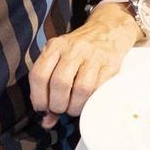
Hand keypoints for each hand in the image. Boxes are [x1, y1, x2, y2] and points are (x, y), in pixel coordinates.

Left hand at [28, 4, 139, 126]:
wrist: (109, 29)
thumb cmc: (80, 49)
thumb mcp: (60, 57)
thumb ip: (48, 86)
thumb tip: (46, 121)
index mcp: (56, 46)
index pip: (39, 75)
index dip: (38, 97)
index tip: (42, 108)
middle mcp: (73, 49)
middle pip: (59, 83)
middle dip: (57, 105)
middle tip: (60, 109)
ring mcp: (94, 56)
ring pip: (80, 89)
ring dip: (74, 107)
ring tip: (73, 108)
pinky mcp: (111, 65)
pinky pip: (99, 89)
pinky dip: (90, 102)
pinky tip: (87, 103)